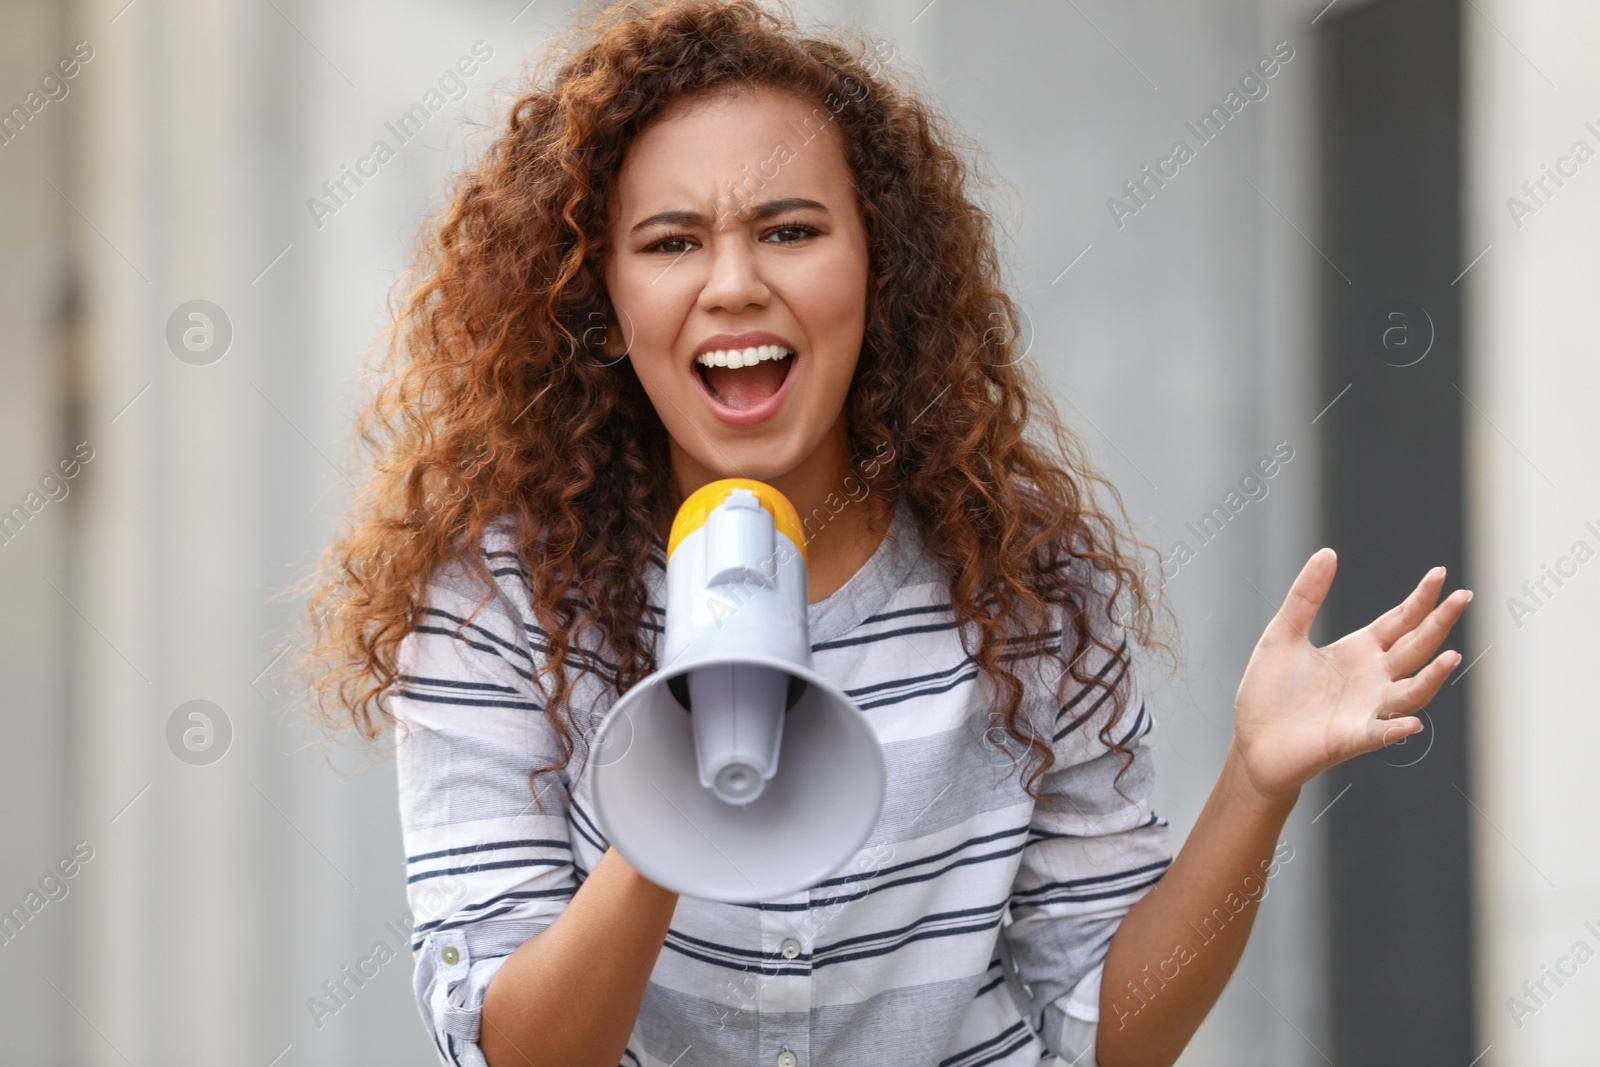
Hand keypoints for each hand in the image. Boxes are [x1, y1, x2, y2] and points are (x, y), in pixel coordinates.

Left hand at [1228, 548, 1471, 803]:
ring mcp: (1366, 710)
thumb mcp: (1283, 635)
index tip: (1439, 573)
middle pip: (1415, 648)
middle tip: (1463, 596)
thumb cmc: (1270, 692)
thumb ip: (1305, 597)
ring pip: (1411, 692)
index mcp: (1359, 652)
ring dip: (1432, 677)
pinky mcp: (1349, 739)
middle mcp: (1372, 679)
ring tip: (1450, 656)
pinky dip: (1396, 728)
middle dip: (1439, 623)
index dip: (1420, 599)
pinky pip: (1379, 733)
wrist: (1254, 743)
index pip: (1399, 621)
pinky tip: (1409, 722)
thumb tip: (1327, 552)